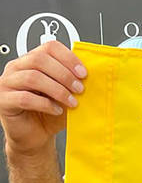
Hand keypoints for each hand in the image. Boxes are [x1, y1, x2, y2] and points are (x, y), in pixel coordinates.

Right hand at [0, 41, 85, 155]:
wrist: (35, 134)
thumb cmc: (49, 113)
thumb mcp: (65, 93)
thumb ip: (73, 81)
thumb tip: (92, 75)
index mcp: (31, 61)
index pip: (49, 47)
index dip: (69, 58)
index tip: (83, 73)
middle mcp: (17, 68)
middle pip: (39, 59)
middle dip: (64, 74)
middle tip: (79, 89)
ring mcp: (7, 83)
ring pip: (32, 77)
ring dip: (58, 90)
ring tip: (71, 101)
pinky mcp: (3, 100)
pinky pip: (25, 98)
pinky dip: (45, 104)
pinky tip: (56, 110)